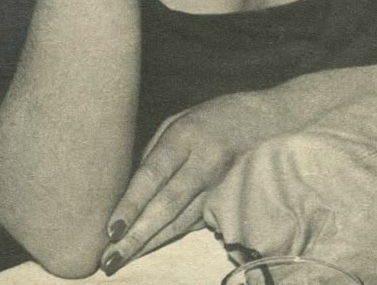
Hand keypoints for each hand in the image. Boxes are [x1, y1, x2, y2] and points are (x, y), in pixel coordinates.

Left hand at [99, 91, 278, 275]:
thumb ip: (154, 153)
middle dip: (136, 236)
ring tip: (122, 259)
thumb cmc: (212, 116)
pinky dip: (171, 237)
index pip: (153, 174)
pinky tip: (151, 247)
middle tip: (109, 260)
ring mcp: (218, 184)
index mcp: (185, 136)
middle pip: (167, 206)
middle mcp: (203, 162)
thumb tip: (127, 190)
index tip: (111, 229)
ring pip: (181, 222)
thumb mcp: (178, 120)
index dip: (131, 205)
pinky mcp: (227, 199)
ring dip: (151, 244)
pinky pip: (194, 223)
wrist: (267, 118)